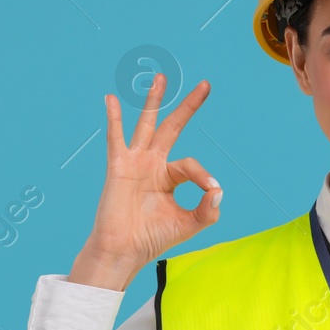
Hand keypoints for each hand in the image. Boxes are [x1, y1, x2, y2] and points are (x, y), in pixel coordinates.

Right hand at [68, 73, 220, 289]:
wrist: (124, 251)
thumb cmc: (151, 238)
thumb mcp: (189, 224)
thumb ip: (207, 209)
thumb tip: (218, 189)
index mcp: (168, 177)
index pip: (191, 165)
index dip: (204, 176)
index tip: (212, 190)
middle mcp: (152, 164)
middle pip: (172, 127)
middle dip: (189, 107)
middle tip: (206, 85)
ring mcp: (135, 162)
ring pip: (147, 124)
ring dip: (154, 100)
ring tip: (162, 78)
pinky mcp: (119, 166)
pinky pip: (116, 138)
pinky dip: (113, 118)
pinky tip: (110, 99)